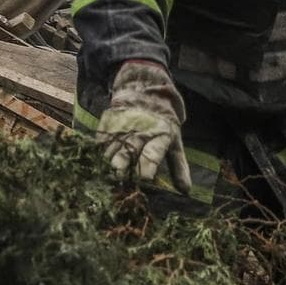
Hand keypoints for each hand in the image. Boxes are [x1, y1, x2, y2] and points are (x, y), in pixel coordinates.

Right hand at [94, 60, 190, 192]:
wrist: (144, 92)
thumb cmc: (162, 124)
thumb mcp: (175, 142)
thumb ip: (179, 167)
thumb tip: (186, 192)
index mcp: (160, 136)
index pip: (153, 153)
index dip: (148, 165)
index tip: (144, 178)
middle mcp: (141, 131)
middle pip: (129, 150)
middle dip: (123, 163)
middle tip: (119, 175)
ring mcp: (123, 125)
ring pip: (114, 145)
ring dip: (110, 158)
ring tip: (108, 169)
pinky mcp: (109, 121)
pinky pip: (102, 137)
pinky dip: (100, 149)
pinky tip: (99, 158)